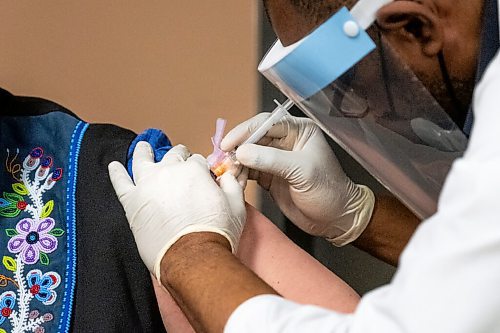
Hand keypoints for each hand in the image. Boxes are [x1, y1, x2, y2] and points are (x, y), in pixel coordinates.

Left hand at [108, 142, 245, 279]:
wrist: (193, 257)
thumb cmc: (216, 233)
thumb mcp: (236, 206)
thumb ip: (232, 186)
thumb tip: (227, 177)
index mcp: (194, 170)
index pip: (197, 161)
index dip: (200, 168)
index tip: (200, 176)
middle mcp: (169, 171)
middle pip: (172, 156)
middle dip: (178, 156)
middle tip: (179, 161)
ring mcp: (147, 185)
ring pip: (142, 160)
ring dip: (144, 151)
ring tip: (143, 147)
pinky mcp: (132, 203)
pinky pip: (120, 183)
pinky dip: (116, 173)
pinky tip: (113, 166)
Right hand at [221, 114, 373, 245]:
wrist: (335, 219)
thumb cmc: (328, 191)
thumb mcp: (302, 172)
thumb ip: (271, 160)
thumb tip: (242, 152)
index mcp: (298, 131)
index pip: (265, 123)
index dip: (244, 132)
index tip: (228, 144)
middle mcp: (285, 141)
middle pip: (252, 138)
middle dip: (236, 149)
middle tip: (221, 160)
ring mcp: (275, 159)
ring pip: (247, 155)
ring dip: (235, 164)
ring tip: (227, 174)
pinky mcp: (269, 176)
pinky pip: (248, 171)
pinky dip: (239, 176)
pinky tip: (234, 181)